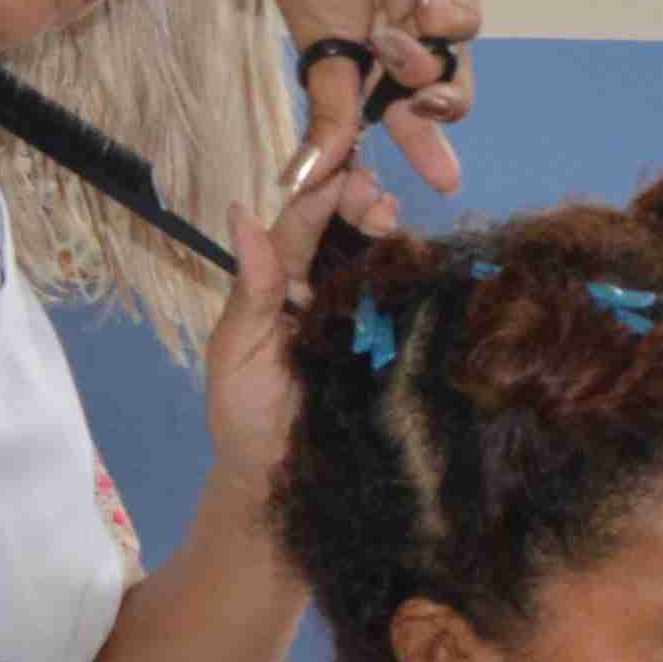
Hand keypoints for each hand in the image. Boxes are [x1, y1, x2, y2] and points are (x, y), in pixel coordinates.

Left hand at [195, 145, 408, 492]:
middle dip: (364, 201)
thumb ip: (250, 288)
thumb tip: (238, 211)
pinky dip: (418, 273)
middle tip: (379, 203)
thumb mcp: (237, 351)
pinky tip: (425, 259)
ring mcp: (362, 314)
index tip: (344, 174)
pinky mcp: (396, 342)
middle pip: (347, 227)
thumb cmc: (248, 419)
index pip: (301, 224)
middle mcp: (324, 288)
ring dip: (391, 230)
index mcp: (279, 283)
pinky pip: (408, 299)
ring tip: (397, 222)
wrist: (283, 487)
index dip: (322, 194)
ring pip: (380, 254)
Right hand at [260, 0, 479, 201]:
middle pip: (429, 104)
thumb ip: (332, 116)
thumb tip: (301, 183)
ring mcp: (429, 11)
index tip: (400, 205)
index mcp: (360, 59)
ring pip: (454, 71)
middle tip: (443, 177)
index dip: (401, 156)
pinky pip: (464, 24)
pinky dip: (439, 19)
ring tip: (393, 41)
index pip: (386, 120)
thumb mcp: (324, 52)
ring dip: (425, 70)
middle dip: (433, 139)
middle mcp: (397, 40)